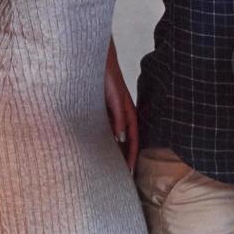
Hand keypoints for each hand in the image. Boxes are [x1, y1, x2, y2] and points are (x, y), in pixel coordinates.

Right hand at [105, 45, 139, 170]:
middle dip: (132, 157)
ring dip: (131, 147)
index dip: (129, 155)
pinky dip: (120, 126)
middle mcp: (126, 109)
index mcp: (123, 113)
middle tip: (130, 176)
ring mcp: (122, 101)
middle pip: (134, 136)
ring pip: (131, 128)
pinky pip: (120, 112)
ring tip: (129, 165)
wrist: (101, 57)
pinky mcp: (116, 92)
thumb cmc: (99, 81)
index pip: (130, 138)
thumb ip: (105, 119)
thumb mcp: (100, 104)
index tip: (126, 173)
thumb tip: (106, 137)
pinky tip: (119, 138)